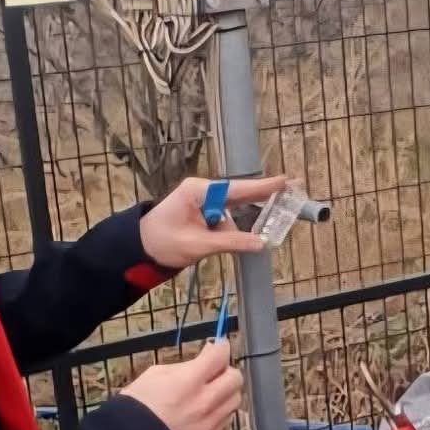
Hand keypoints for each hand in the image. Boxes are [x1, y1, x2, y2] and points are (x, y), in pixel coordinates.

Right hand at [120, 339, 243, 429]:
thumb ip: (185, 367)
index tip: (219, 346)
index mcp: (188, 382)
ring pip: (234, 400)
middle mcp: (203, 403)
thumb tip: (204, 359)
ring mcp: (208, 424)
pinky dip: (219, 411)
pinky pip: (225, 420)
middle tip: (214, 371)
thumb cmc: (137, 405)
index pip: (219, 356)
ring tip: (210, 392)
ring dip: (226, 392)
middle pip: (235, 379)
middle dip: (226, 371)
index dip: (221, 348)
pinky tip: (204, 411)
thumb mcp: (156, 374)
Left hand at [140, 175, 292, 271]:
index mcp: (199, 191)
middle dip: (263, 197)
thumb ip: (230, 242)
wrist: (138, 249)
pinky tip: (238, 240)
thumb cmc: (160, 242)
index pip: (237, 188)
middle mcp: (204, 192)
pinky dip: (233, 231)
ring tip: (241, 236)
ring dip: (241, 226)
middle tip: (291, 190)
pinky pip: (225, 222)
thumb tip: (260, 243)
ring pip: (234, 213)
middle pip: (240, 195)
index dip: (263, 186)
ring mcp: (204, 203)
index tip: (285, 181)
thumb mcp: (197, 245)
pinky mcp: (204, 215)